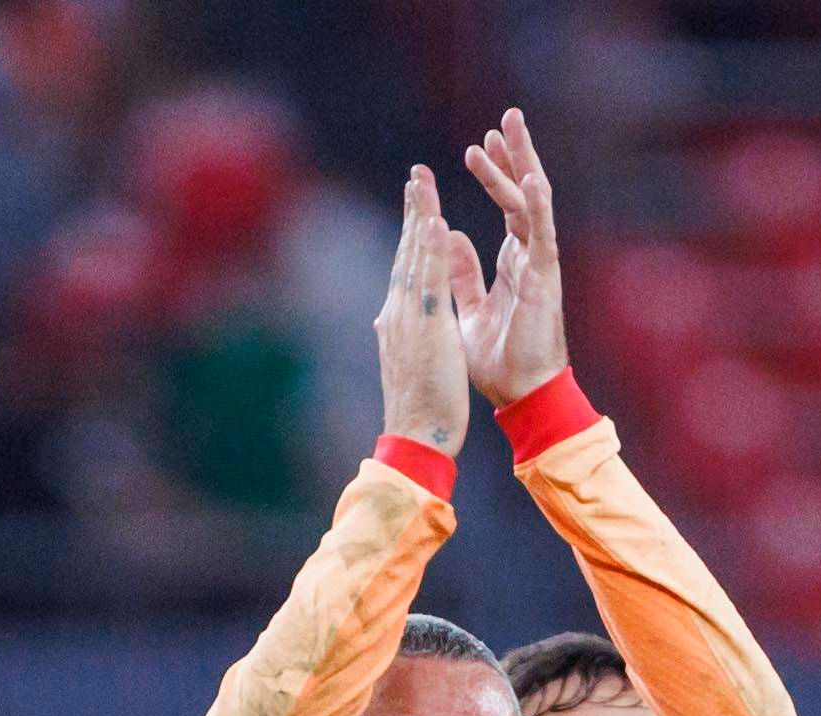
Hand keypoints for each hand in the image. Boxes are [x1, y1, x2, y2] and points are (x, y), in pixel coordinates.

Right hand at [373, 164, 475, 453]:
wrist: (417, 436)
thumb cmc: (420, 406)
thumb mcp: (409, 358)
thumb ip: (400, 330)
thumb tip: (384, 315)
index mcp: (401, 318)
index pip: (408, 266)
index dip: (412, 232)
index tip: (417, 202)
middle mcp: (399, 311)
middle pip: (407, 251)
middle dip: (412, 211)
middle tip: (416, 174)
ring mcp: (408, 317)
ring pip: (414, 257)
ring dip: (419, 216)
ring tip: (422, 181)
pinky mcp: (424, 326)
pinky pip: (429, 281)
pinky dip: (431, 249)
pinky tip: (436, 221)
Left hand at [462, 108, 568, 411]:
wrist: (518, 396)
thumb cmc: (499, 362)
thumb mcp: (472, 310)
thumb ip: (463, 274)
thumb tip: (449, 239)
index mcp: (513, 264)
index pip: (506, 207)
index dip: (495, 175)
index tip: (479, 145)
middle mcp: (530, 258)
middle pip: (523, 194)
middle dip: (515, 155)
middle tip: (506, 118)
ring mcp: (540, 265)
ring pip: (533, 203)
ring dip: (521, 164)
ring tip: (511, 129)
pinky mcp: (544, 280)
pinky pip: (542, 234)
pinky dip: (536, 205)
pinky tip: (532, 177)